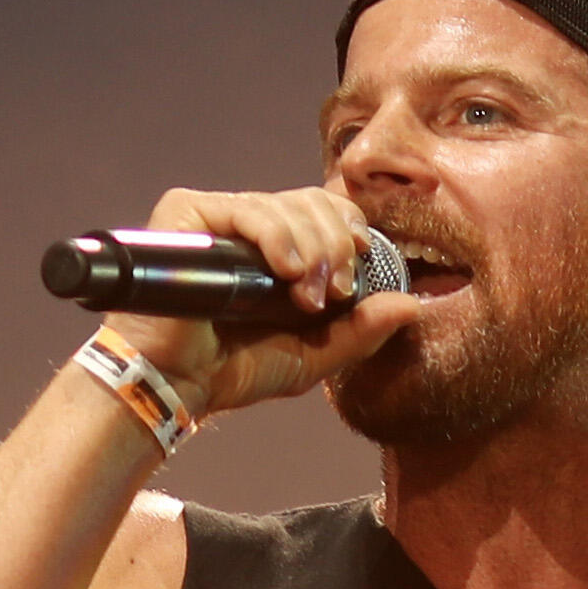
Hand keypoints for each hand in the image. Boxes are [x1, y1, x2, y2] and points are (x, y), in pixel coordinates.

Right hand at [105, 184, 425, 417]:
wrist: (176, 384)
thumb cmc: (232, 370)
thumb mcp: (312, 355)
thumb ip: (360, 331)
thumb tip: (411, 304)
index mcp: (279, 249)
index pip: (327, 213)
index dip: (350, 231)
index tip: (355, 272)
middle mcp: (250, 227)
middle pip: (314, 203)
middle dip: (336, 246)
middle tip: (334, 292)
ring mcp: (220, 218)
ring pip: (287, 206)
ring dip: (311, 250)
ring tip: (305, 296)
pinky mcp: (189, 214)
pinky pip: (248, 209)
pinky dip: (276, 236)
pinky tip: (286, 270)